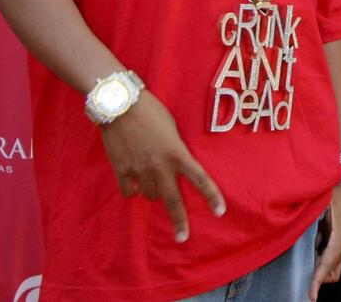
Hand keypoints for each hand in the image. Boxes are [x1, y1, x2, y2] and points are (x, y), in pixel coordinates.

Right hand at [99, 90, 225, 242]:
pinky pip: (130, 191)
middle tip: (182, 237)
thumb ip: (174, 149)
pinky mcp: (122, 170)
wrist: (120, 104)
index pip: (200, 179)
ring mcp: (140, 170)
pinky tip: (134, 184)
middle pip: (173, 200)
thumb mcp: (171, 128)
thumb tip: (172, 163)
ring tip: (152, 181)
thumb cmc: (151, 110)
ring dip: (153, 192)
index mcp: (177, 153)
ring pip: (150, 195)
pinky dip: (133, 190)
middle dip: (179, 221)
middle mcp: (160, 166)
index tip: (220, 212)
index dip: (212, 196)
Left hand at [309, 179, 340, 298]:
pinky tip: (311, 245)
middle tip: (301, 269)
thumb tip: (292, 235)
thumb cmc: (334, 192)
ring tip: (305, 254)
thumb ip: (307, 222)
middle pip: (332, 274)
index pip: (327, 265)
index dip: (317, 281)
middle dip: (318, 277)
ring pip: (332, 267)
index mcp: (340, 237)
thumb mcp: (319, 205)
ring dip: (318, 268)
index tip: (310, 296)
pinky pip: (330, 259)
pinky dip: (320, 259)